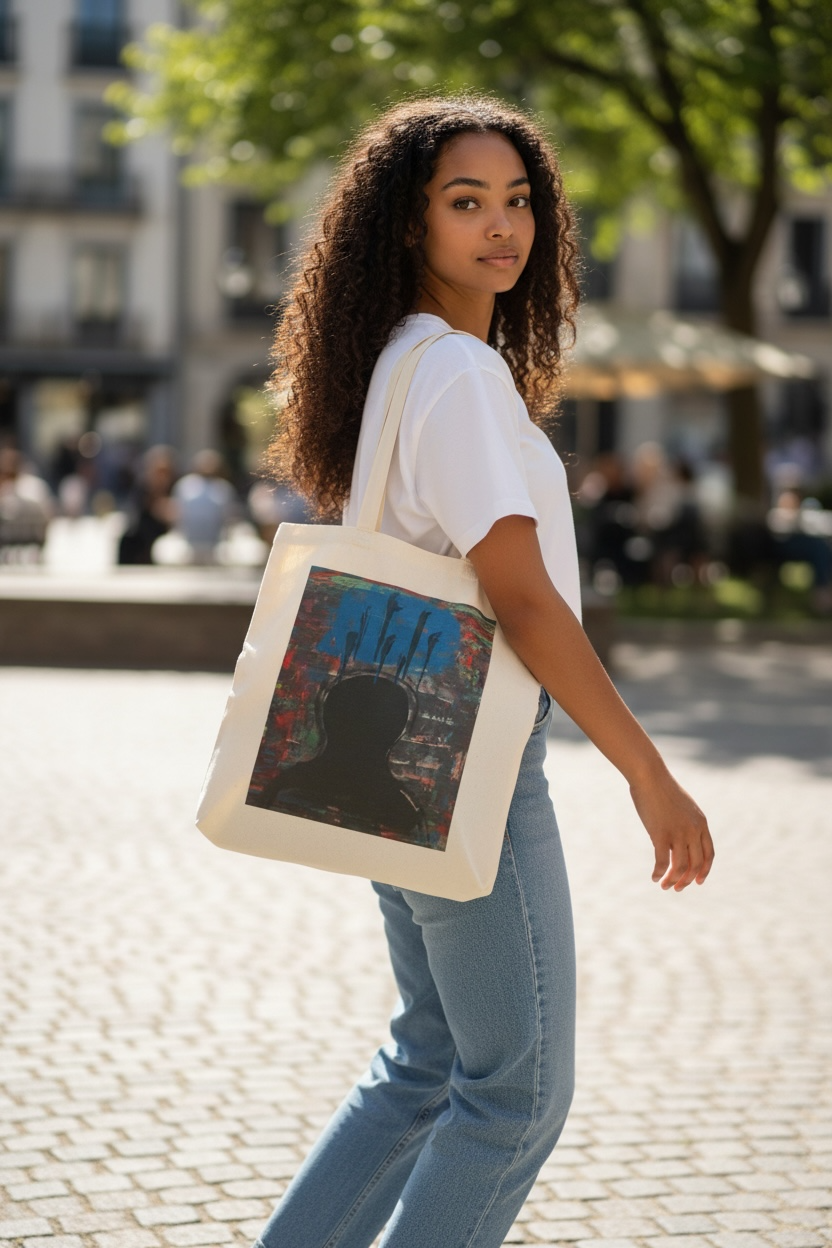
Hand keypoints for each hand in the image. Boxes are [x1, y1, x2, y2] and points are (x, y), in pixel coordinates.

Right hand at [629, 764, 713, 890]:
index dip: (704, 871)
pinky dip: (659, 873)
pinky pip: (663, 861)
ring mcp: (678, 833)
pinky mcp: (661, 834)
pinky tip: (654, 877)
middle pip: (696, 864)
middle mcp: (693, 830)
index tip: (697, 881)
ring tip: (664, 886)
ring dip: (673, 880)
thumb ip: (687, 822)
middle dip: (687, 880)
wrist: (650, 776)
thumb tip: (682, 837)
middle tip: (677, 888)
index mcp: (701, 824)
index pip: (709, 854)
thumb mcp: (683, 807)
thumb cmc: (662, 789)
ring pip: (680, 867)